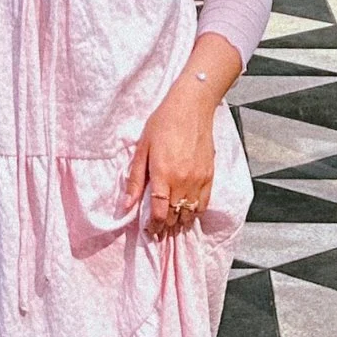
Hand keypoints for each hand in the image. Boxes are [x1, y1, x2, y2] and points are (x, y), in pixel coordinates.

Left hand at [122, 76, 215, 237]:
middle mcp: (183, 181)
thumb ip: (136, 180)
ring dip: (179, 220)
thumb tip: (126, 205)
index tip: (149, 230)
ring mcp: (198, 179)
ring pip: (190, 213)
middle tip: (157, 225)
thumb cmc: (163, 123)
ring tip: (171, 219)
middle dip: (165, 224)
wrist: (192, 106)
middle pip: (174, 216)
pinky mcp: (210, 175)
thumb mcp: (142, 148)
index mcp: (163, 174)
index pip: (160, 212)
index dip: (154, 226)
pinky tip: (186, 209)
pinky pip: (204, 204)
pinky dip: (195, 211)